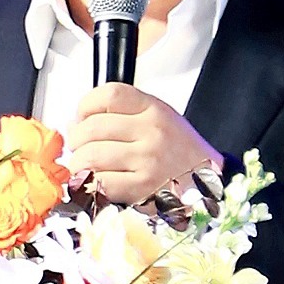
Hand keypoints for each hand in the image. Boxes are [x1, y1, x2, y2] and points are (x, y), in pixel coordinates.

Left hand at [65, 84, 219, 203]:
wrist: (207, 183)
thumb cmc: (178, 151)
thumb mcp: (159, 118)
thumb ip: (123, 114)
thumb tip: (76, 122)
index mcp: (154, 109)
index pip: (109, 95)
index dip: (86, 105)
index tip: (81, 116)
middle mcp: (151, 132)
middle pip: (92, 127)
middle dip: (76, 139)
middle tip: (79, 146)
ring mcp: (147, 161)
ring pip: (91, 156)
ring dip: (78, 163)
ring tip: (84, 165)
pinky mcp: (142, 188)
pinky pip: (100, 182)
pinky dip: (90, 183)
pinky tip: (95, 182)